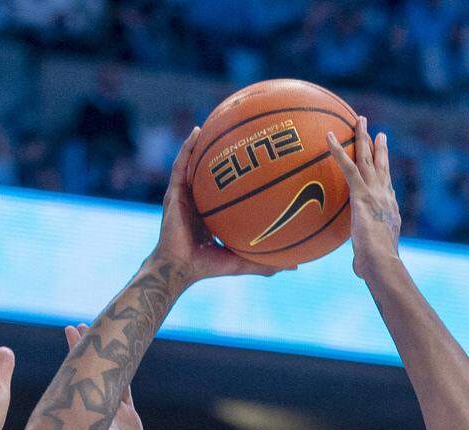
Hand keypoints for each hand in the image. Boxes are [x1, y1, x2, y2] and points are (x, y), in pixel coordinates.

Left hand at [64, 323, 147, 429]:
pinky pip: (124, 390)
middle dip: (82, 349)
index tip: (70, 331)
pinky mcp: (128, 418)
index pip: (77, 374)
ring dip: (101, 357)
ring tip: (93, 334)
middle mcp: (96, 408)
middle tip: (75, 326)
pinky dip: (123, 373)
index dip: (74, 353)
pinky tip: (122, 357)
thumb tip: (82, 416)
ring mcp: (112, 412)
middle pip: (88, 371)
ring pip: (107, 376)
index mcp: (85, 412)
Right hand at [152, 129, 282, 286]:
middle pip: (213, 172)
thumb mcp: (241, 261)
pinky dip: (187, 147)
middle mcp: (200, 200)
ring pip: (196, 163)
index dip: (241, 175)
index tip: (260, 161)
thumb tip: (296, 267)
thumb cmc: (207, 267)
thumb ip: (265, 262)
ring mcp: (186, 195)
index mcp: (214, 213)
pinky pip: (180, 165)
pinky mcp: (173, 193)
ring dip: (205, 143)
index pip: (228, 190)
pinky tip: (197, 131)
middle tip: (243, 135)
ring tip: (217, 121)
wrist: (179, 268)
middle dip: (224, 155)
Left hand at [327, 116, 400, 278]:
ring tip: (360, 120)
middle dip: (380, 148)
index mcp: (389, 211)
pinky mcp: (361, 193)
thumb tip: (358, 270)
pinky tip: (328, 136)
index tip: (384, 163)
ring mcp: (375, 192)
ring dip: (363, 137)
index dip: (385, 174)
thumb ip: (362, 261)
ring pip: (368, 158)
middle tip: (379, 133)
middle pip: (382, 166)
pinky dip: (337, 150)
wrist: (381, 261)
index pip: (387, 188)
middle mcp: (385, 196)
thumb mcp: (369, 262)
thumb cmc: (376, 267)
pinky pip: (347, 166)